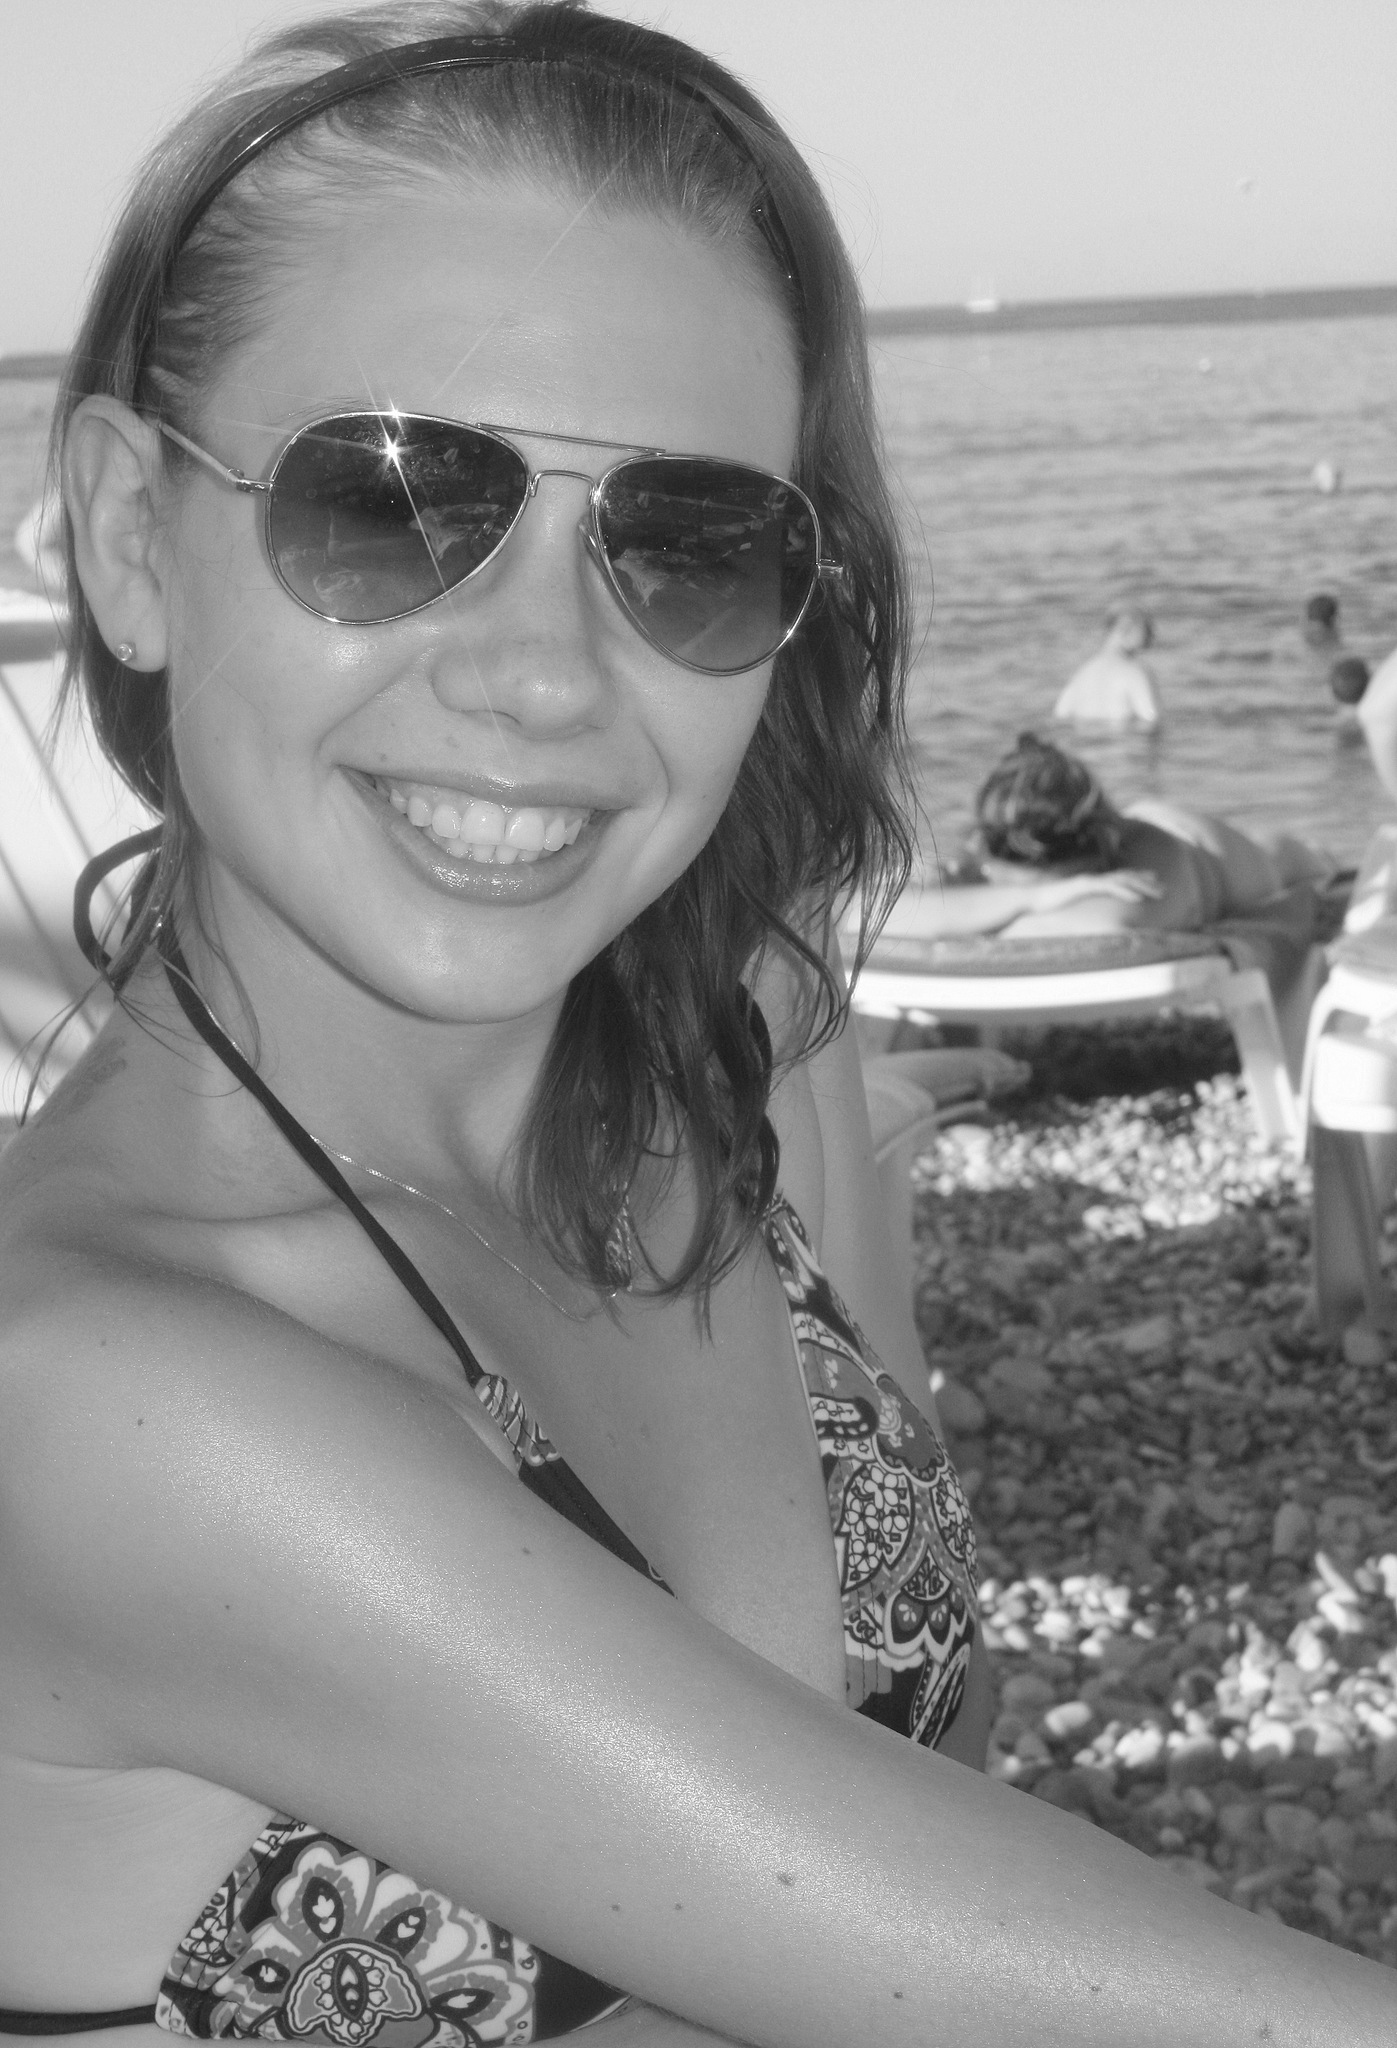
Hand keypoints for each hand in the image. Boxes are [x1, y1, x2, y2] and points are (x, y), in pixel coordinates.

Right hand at [1036, 868, 1161, 912]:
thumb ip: (1083, 899)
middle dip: (1147, 882)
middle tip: (1165, 889)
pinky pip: (1108, 888)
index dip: (1139, 879)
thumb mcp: (1071, 901)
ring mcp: (1090, 881)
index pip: (1120, 878)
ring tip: (1158, 893)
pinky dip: (1124, 892)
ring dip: (1142, 887)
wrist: (1030, 899)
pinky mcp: (1084, 886)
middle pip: (1126, 877)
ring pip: (1122, 881)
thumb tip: (1089, 905)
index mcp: (1093, 881)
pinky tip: (1137, 898)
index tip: (1155, 883)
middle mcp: (1094, 878)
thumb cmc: (1049, 902)